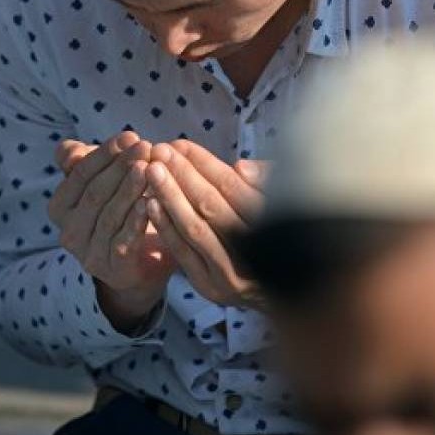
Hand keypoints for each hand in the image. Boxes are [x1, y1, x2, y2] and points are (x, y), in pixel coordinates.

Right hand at [48, 132, 175, 331]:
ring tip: (150, 170)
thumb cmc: (122, 212)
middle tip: (146, 147)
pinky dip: (136, 221)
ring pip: (109, 215)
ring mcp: (88, 253)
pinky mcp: (112, 270)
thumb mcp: (104, 184)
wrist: (143, 264)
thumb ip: (85, 164)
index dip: (105, 153)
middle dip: (121, 167)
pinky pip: (123, 241)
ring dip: (130, 190)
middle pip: (95, 193)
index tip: (131, 136)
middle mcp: (68, 232)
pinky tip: (151, 202)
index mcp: (60, 207)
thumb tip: (70, 150)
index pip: (80, 173)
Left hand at [144, 140, 268, 308]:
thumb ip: (264, 183)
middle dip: (182, 174)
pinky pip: (183, 253)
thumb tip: (239, 168)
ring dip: (170, 196)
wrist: (278, 290)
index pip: (232, 188)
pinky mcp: (211, 287)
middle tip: (159, 150)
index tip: (180, 144)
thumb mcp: (284, 202)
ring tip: (151, 170)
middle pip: (211, 206)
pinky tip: (150, 204)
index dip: (204, 163)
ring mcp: (231, 273)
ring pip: (195, 229)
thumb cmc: (279, 233)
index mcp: (274, 225)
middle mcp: (255, 252)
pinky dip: (166, 227)